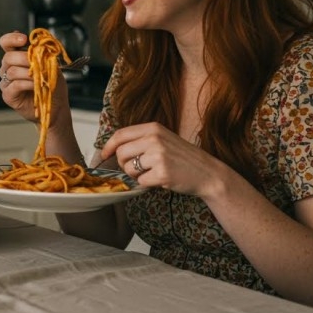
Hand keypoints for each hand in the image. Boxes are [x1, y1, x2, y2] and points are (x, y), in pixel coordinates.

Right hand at [0, 30, 69, 123]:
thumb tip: (38, 44)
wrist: (55, 106)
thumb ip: (43, 54)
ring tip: (40, 77)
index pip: (6, 43)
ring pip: (11, 71)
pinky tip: (35, 85)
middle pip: (8, 57)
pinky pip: (14, 85)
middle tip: (37, 62)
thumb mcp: (51, 65)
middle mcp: (8, 68)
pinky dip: (26, 84)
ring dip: (28, 73)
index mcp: (16, 57)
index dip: (11, 39)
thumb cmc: (52, 84)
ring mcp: (6, 82)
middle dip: (24, 58)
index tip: (24, 39)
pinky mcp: (8, 95)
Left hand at [98, 122, 229, 197]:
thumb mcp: (163, 139)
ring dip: (137, 175)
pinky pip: (141, 181)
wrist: (208, 173)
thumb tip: (112, 150)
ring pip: (129, 169)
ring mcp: (158, 156)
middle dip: (124, 165)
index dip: (108, 146)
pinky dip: (148, 184)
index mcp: (153, 128)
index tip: (104, 155)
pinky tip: (161, 179)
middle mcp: (154, 139)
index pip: (120, 135)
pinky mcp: (162, 173)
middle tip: (139, 169)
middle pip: (121, 154)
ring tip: (154, 172)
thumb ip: (140, 140)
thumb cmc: (183, 158)